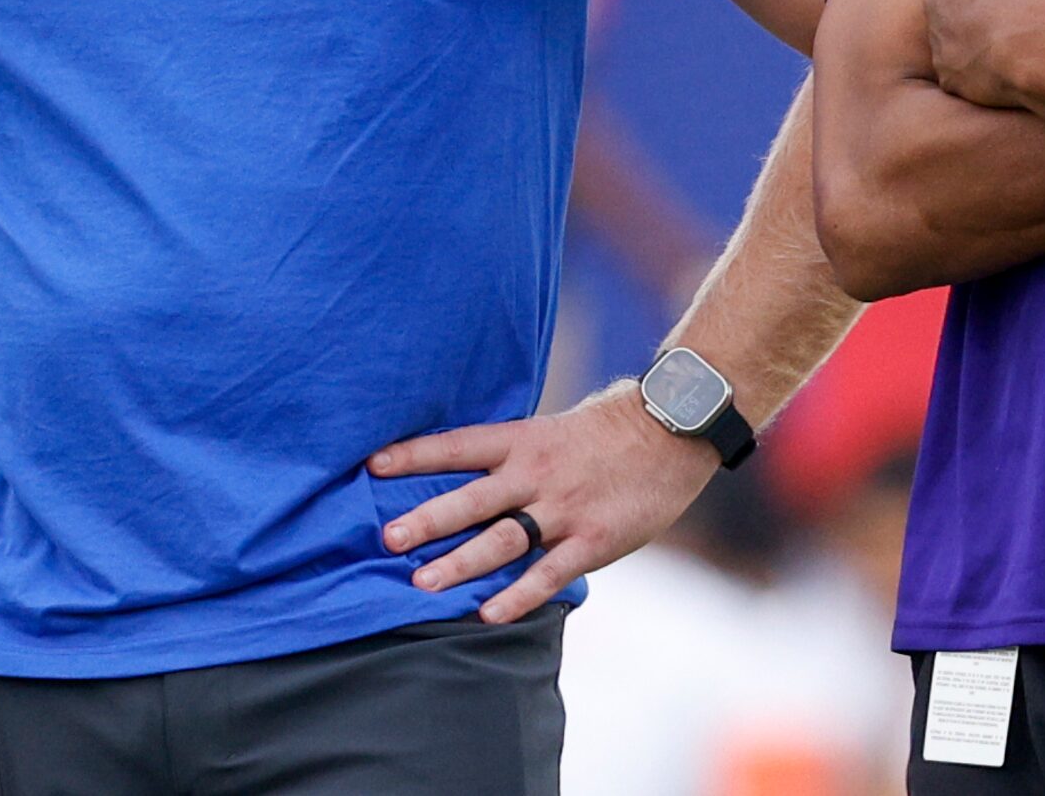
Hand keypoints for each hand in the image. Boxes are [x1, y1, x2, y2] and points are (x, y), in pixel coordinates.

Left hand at [367, 381, 721, 623]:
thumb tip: (469, 471)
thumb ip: (515, 454)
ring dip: (460, 563)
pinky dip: (518, 596)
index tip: (372, 466)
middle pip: (471, 499)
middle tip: (386, 538)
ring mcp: (564, 509)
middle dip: (427, 520)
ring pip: (503, 540)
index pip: (458, 446)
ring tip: (421, 583)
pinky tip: (489, 615)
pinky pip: (548, 574)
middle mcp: (536, 474)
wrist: (673, 431)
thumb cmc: (610, 429)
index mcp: (524, 440)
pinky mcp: (592, 540)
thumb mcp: (554, 428)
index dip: (414, 456)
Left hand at [925, 0, 1044, 107]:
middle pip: (956, 4)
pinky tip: (1008, 75)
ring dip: (978, 46)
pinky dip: (982, 76)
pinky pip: (963, 75)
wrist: (1041, 47)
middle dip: (980, 15)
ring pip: (956, 42)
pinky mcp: (946, 73)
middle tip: (1013, 27)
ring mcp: (937, 37)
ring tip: (1015, 54)